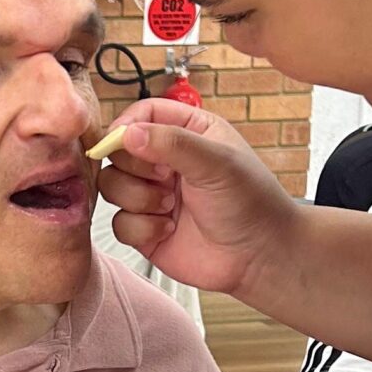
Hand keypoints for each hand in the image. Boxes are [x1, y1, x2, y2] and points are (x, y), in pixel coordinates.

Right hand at [94, 98, 300, 296]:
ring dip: (138, 198)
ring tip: (171, 206)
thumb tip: (128, 134)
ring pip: (113, 186)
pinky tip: (169, 230)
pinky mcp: (145, 228)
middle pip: (119, 151)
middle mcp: (166, 161)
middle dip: (136, 168)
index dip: (126, 125)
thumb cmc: (250, 202)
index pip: (143, 114)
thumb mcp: (216, 162)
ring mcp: (153, 195)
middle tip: (166, 179)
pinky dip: (141, 228)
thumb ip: (173, 143)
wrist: (258, 256)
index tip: (121, 139)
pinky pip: (119, 223)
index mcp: (188, 132)